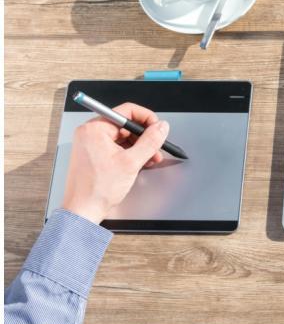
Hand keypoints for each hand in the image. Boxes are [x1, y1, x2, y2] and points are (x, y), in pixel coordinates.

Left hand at [61, 103, 169, 224]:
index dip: (147, 118)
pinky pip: (117, 147)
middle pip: (126, 125)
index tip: (158, 128)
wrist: (83, 212)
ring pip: (123, 137)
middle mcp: (90, 133)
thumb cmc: (97, 190)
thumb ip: (150, 141)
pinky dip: (131, 153)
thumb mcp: (131, 162)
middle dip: (145, 137)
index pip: (127, 111)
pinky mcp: (94, 154)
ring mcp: (91, 144)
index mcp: (94, 129)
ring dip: (140, 147)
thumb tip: (161, 127)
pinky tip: (141, 162)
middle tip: (157, 147)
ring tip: (151, 158)